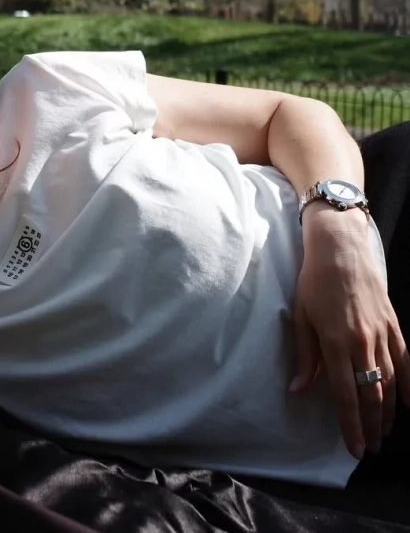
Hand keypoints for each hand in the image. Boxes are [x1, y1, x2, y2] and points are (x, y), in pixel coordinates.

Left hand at [290, 203, 409, 458]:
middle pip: (372, 395)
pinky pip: (405, 362)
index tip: (355, 449)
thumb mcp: (301, 317)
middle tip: (372, 447)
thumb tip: (299, 390)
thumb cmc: (314, 282)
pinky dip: (407, 386)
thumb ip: (305, 357)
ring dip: (388, 412)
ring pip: (390, 383)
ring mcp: (382, 334)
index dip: (351, 425)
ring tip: (383, 432)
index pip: (346, 395)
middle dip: (372, 426)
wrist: (341, 250)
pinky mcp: (394, 326)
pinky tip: (405, 404)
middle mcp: (362, 342)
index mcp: (336, 342)